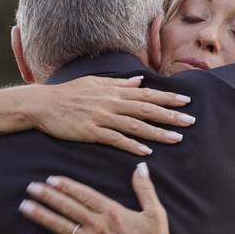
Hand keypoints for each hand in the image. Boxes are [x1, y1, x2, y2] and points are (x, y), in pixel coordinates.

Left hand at [18, 163, 178, 233]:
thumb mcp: (155, 212)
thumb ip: (144, 189)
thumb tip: (141, 167)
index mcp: (112, 211)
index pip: (84, 194)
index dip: (66, 186)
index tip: (51, 179)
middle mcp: (98, 225)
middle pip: (68, 207)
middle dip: (47, 196)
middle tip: (30, 187)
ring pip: (61, 226)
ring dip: (41, 216)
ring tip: (25, 207)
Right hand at [29, 76, 194, 155]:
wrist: (43, 104)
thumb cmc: (69, 93)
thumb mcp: (95, 82)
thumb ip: (119, 83)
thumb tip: (140, 81)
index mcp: (114, 91)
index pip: (147, 94)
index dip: (168, 97)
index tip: (186, 101)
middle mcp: (111, 103)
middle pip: (147, 109)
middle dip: (170, 115)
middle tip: (191, 121)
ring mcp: (102, 117)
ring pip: (135, 125)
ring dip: (157, 132)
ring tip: (176, 138)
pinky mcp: (92, 132)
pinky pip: (116, 139)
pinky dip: (132, 145)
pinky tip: (146, 152)